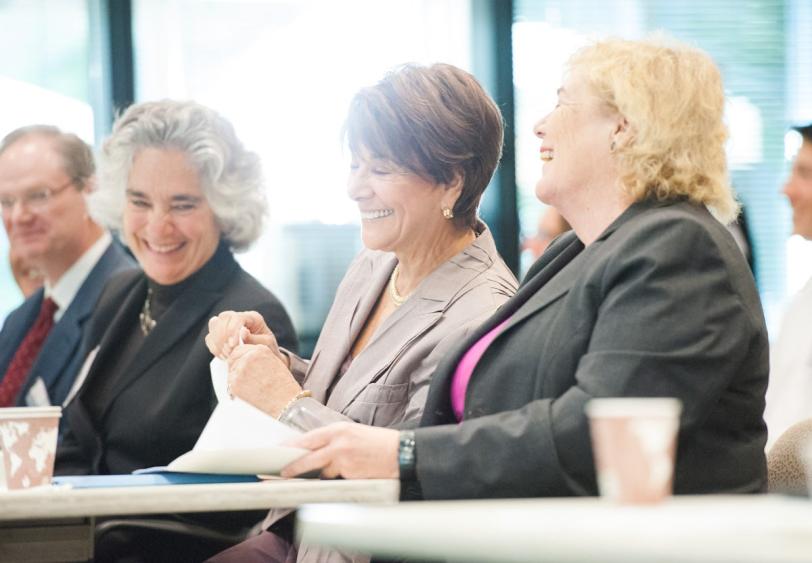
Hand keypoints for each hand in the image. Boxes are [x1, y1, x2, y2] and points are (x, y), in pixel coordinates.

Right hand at [206, 310, 288, 366]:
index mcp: (253, 317)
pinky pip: (210, 337)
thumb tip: (243, 332)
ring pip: (213, 325)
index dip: (232, 329)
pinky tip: (223, 356)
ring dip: (218, 342)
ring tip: (228, 355)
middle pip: (223, 318)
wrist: (265, 357)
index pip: (237, 317)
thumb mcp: (267, 345)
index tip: (234, 345)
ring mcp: (228, 325)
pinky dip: (214, 348)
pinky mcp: (221, 335)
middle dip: (224, 336)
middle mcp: (239, 317)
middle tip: (230, 351)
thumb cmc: (268, 349)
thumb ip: (255, 339)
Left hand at [226, 343, 301, 416]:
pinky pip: (229, 383)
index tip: (243, 366)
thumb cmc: (283, 386)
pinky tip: (248, 393)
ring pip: (231, 371)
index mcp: (260, 349)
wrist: (287, 402)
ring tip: (251, 388)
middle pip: (232, 357)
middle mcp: (249, 356)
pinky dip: (235, 389)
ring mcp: (240, 370)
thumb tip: (242, 359)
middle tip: (243, 378)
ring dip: (236, 377)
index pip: (240, 349)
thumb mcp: (273, 363)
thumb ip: (258, 357)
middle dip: (235, 365)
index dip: (240, 357)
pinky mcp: (235, 383)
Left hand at [280, 422, 398, 479]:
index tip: (279, 452)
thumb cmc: (379, 443)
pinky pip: (337, 480)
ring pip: (322, 472)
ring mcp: (343, 459)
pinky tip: (347, 476)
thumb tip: (315, 451)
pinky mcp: (350, 474)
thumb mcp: (354, 433)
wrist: (401, 453)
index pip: (308, 439)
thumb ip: (334, 440)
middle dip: (293, 468)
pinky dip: (338, 480)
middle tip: (281, 474)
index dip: (292, 447)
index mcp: (338, 429)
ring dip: (321, 475)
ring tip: (325, 475)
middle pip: (307, 458)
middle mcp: (338, 442)